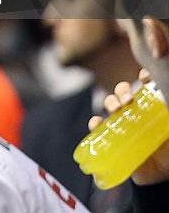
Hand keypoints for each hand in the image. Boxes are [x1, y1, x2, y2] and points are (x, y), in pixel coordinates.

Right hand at [87, 70, 168, 185]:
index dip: (144, 78)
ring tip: (115, 110)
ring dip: (109, 102)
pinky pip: (98, 127)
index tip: (145, 79)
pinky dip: (94, 123)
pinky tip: (97, 123)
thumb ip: (168, 119)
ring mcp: (122, 124)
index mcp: (151, 107)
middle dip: (122, 91)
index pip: (145, 86)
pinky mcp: (111, 139)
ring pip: (109, 105)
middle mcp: (135, 112)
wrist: (161, 178)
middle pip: (123, 92)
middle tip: (128, 100)